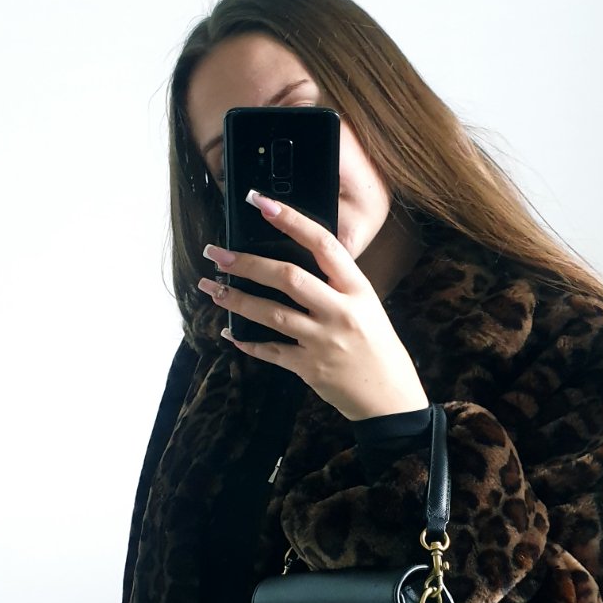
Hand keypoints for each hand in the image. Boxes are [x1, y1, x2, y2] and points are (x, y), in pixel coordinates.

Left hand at [198, 192, 428, 422]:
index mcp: (358, 290)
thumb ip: (337, 287)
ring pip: (271, 313)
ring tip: (212, 289)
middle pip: (288, 278)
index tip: (261, 203)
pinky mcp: (309, 368)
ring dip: (237, 300)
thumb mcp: (368, 308)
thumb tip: (294, 264)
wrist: (390, 399)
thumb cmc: (379, 350)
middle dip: (247, 264)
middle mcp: (341, 312)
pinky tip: (230, 333)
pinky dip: (248, 343)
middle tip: (217, 254)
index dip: (291, 221)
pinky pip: (271, 351)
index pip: (323, 245)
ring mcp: (323, 341)